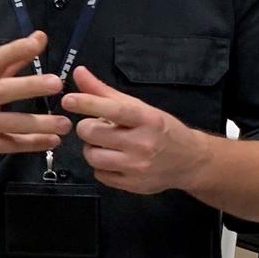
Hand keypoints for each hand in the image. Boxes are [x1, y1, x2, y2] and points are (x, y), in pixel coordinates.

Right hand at [0, 33, 70, 166]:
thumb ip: (11, 62)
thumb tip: (39, 37)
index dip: (16, 49)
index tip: (38, 41)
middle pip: (3, 90)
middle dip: (30, 86)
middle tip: (57, 83)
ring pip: (11, 123)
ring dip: (39, 124)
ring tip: (65, 124)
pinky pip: (10, 145)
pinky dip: (32, 144)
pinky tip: (52, 141)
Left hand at [61, 65, 200, 194]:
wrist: (189, 161)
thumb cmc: (161, 129)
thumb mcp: (139, 107)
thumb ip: (105, 92)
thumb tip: (79, 72)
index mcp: (147, 119)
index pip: (113, 110)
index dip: (88, 103)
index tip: (68, 99)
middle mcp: (143, 144)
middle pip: (93, 134)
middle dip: (87, 128)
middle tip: (96, 127)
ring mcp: (137, 167)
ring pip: (92, 156)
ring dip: (92, 148)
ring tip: (105, 144)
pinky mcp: (131, 185)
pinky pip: (99, 174)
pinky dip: (100, 165)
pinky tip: (113, 159)